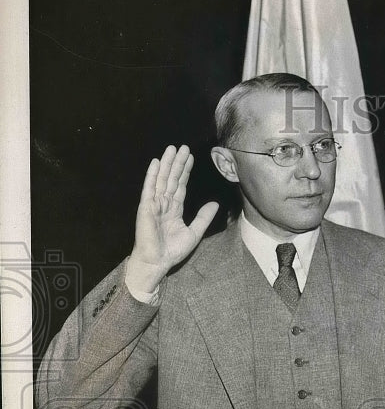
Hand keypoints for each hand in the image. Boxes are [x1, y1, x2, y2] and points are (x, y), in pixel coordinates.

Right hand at [128, 145, 218, 292]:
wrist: (157, 262)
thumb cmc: (172, 251)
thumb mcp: (194, 232)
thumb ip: (203, 217)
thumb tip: (215, 203)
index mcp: (174, 209)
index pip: (180, 185)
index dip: (185, 171)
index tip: (190, 157)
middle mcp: (163, 203)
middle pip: (171, 178)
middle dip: (177, 162)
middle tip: (182, 146)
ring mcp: (154, 204)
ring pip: (161, 180)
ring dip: (166, 163)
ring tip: (171, 148)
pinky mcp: (146, 207)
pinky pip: (149, 188)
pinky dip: (152, 175)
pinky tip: (155, 162)